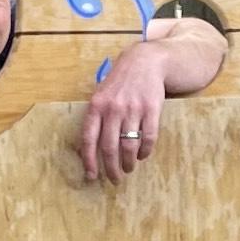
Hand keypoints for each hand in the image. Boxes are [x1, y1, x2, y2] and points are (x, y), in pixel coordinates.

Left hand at [80, 42, 167, 182]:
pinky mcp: (152, 109)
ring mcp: (133, 109)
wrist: (144, 61)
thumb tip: (88, 150)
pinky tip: (142, 155)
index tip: (92, 176)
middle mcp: (113, 108)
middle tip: (115, 179)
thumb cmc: (119, 82)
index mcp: (96, 106)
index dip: (89, 161)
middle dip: (111, 168)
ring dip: (128, 163)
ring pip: (129, 146)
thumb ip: (95, 118)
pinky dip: (145, 151)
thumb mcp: (101, 95)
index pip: (89, 139)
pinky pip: (148, 138)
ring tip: (129, 169)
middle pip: (110, 147)